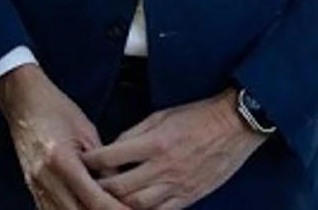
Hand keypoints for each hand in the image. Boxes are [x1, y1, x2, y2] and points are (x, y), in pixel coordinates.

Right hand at [0, 66, 127, 209]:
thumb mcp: (87, 133)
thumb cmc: (56, 109)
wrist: (23, 101)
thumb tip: (121, 190)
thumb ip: (104, 165)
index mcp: (62, 161)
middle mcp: (46, 179)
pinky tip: (84, 208)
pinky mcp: (31, 188)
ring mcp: (35, 186)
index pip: (94, 199)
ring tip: (105, 209)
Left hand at [81, 91, 266, 209]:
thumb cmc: (199, 116)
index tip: (83, 160)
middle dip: (99, 188)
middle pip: (120, 187)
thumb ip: (135, 132)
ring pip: (137, 205)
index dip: (92, 160)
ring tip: (108, 200)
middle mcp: (163, 167)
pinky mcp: (189, 196)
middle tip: (88, 185)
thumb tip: (113, 146)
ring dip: (118, 204)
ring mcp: (177, 185)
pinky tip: (135, 208)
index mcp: (155, 143)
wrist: (234, 126)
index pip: (111, 157)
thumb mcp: (162, 115)